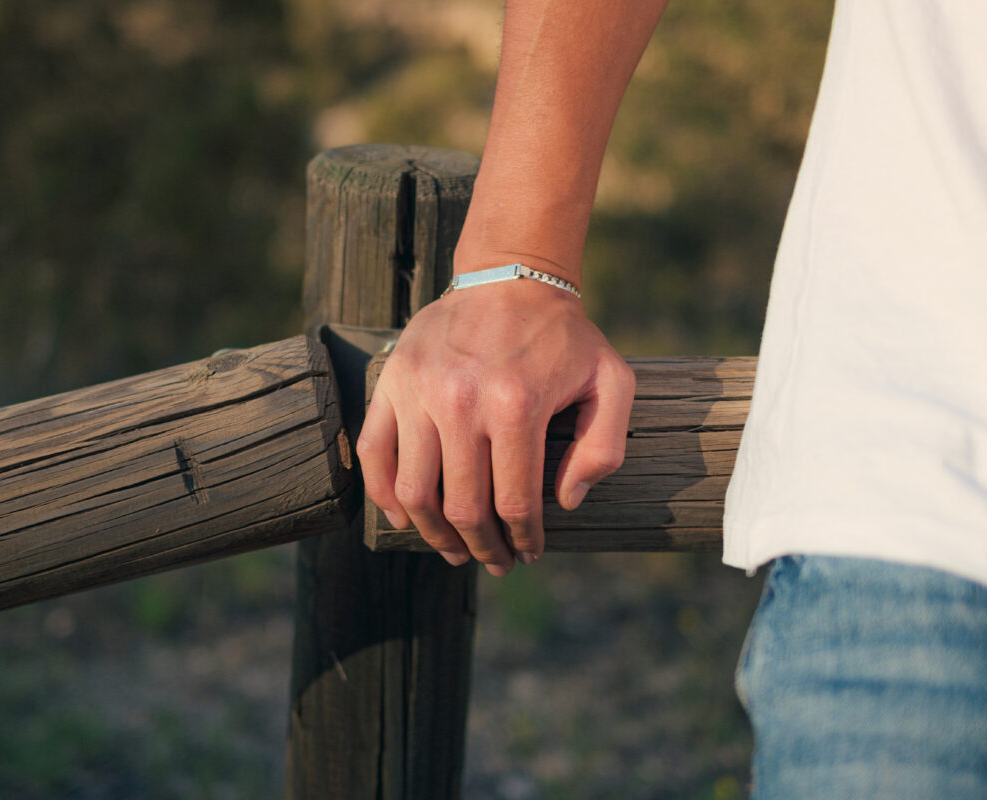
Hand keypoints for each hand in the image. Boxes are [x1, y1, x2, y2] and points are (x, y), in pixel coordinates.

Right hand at [357, 276, 635, 575]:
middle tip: (494, 563)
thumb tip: (566, 501)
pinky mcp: (392, 384)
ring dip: (434, 536)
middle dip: (483, 549)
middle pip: (463, 508)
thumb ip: (603, 446)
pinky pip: (375, 454)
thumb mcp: (612, 381)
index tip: (527, 554)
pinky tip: (404, 519)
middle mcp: (462, 402)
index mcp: (517, 405)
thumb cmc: (563, 336)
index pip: (514, 502)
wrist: (508, 277)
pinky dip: (384, 497)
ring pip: (414, 493)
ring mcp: (419, 394)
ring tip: (453, 551)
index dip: (522, 540)